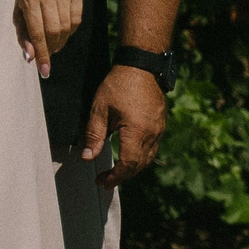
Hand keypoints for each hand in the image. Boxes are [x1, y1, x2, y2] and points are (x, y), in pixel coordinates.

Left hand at [13, 0, 84, 72]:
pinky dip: (70, 29)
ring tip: (54, 42)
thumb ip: (23, 35)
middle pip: (53, 31)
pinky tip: (63, 29)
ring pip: (67, 27)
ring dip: (61, 40)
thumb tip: (30, 58)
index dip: (41, 54)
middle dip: (51, 48)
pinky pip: (77, 18)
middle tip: (48, 54)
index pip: (36, 32)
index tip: (44, 71)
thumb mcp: (18, 11)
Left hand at [80, 65, 166, 188]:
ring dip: (131, 169)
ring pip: (147, 159)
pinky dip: (139, 158)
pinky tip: (127, 157)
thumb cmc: (118, 85)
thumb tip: (88, 157)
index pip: (128, 164)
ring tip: (114, 173)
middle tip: (105, 181)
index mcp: (137, 131)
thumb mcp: (100, 109)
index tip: (101, 181)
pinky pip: (151, 149)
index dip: (115, 176)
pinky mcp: (160, 126)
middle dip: (122, 176)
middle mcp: (152, 134)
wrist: (142, 67)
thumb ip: (94, 135)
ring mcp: (159, 131)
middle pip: (139, 165)